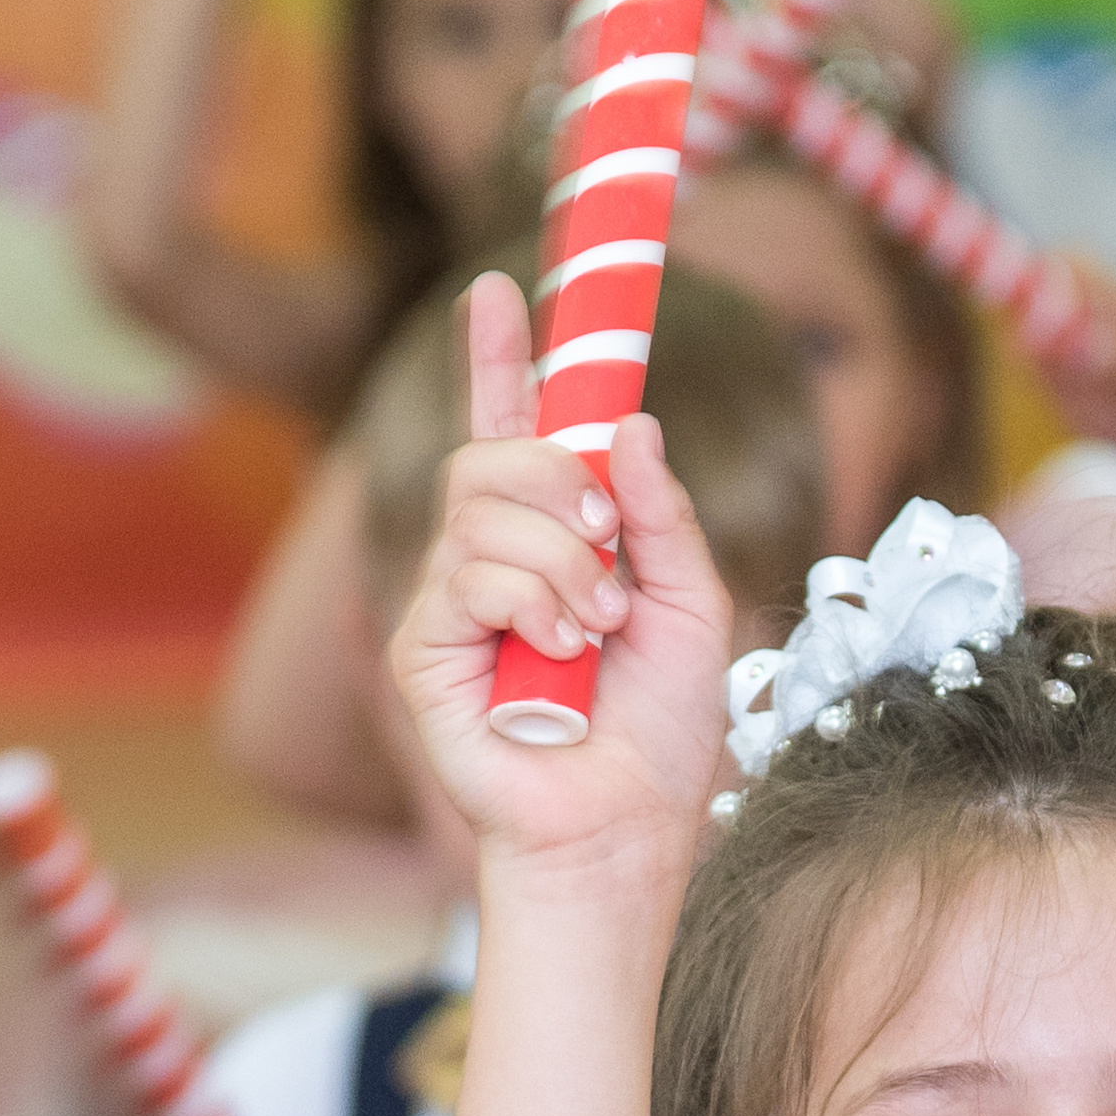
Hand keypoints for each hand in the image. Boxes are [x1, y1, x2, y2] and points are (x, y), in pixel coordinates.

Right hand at [389, 273, 733, 881]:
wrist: (624, 827)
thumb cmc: (659, 733)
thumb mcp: (692, 603)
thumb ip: (662, 514)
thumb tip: (627, 425)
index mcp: (552, 539)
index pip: (509, 427)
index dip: (499, 355)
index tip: (496, 287)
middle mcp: (490, 560)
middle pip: (488, 452)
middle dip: (555, 476)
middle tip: (608, 543)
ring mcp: (450, 603)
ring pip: (479, 507)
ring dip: (561, 561)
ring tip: (597, 630)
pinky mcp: (423, 650)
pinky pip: (467, 575)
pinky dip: (531, 605)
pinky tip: (559, 659)